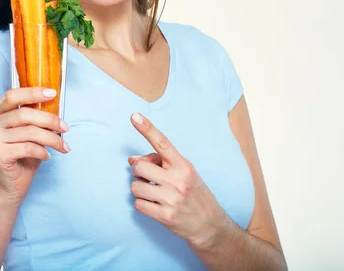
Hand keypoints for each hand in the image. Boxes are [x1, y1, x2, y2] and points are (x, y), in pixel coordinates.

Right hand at [0, 87, 70, 205]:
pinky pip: (27, 147)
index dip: (33, 92)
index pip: (13, 95)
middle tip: (65, 128)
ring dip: (52, 139)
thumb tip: (55, 102)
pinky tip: (47, 156)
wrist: (10, 185)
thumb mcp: (30, 131)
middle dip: (50, 120)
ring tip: (62, 146)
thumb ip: (35, 116)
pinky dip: (42, 151)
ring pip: (30, 132)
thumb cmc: (23, 155)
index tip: (53, 93)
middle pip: (24, 114)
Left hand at [128, 113, 230, 248]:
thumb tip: (131, 160)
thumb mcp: (184, 174)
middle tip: (148, 178)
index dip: (147, 128)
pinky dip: (142, 205)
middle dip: (138, 172)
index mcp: (183, 165)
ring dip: (139, 190)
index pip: (162, 143)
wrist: (212, 226)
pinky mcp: (165, 216)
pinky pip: (138, 204)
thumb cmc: (195, 195)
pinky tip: (154, 206)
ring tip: (153, 194)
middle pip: (140, 166)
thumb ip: (160, 164)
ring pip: (135, 186)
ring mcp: (171, 198)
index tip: (134, 116)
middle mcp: (177, 179)